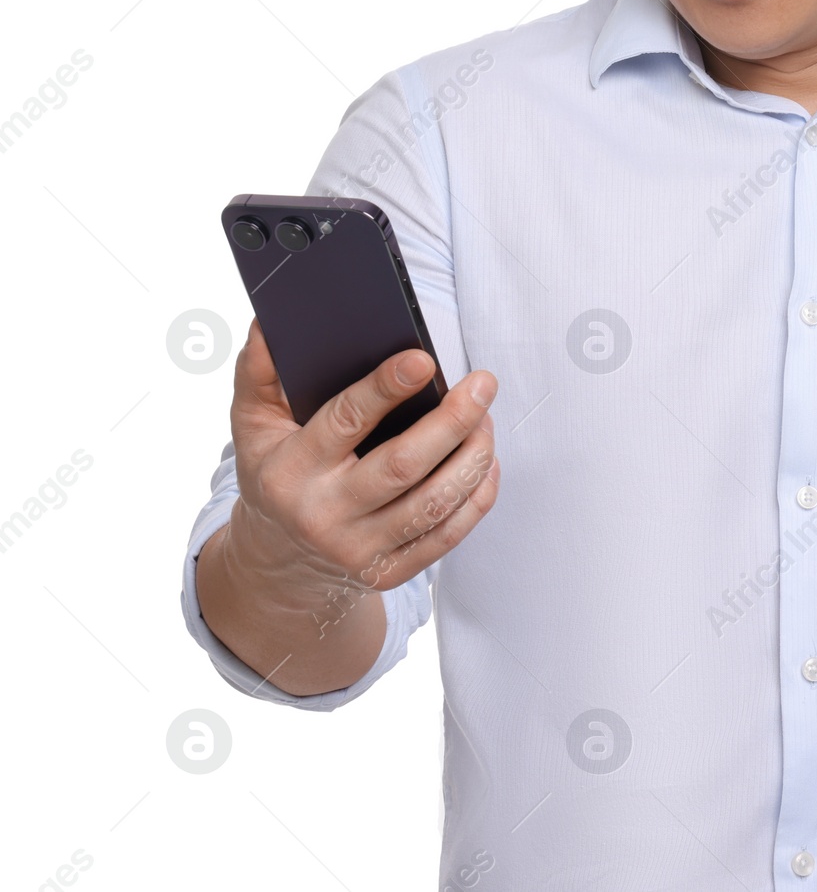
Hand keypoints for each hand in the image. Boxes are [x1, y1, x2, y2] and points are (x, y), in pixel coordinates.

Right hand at [222, 319, 500, 614]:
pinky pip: (447, 535)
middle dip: (453, 421)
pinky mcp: (389, 572)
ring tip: (487, 418)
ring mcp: (358, 549)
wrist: (278, 559)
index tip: (424, 359)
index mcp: (290, 470)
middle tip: (483, 384)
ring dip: (473, 456)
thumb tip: (270, 322)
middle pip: (403, 466)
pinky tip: (486, 462)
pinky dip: (477, 497)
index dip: (385, 388)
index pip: (345, 423)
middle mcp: (324, 515)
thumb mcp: (252, 424)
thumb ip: (258, 371)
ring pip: (434, 503)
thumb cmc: (275, 471)